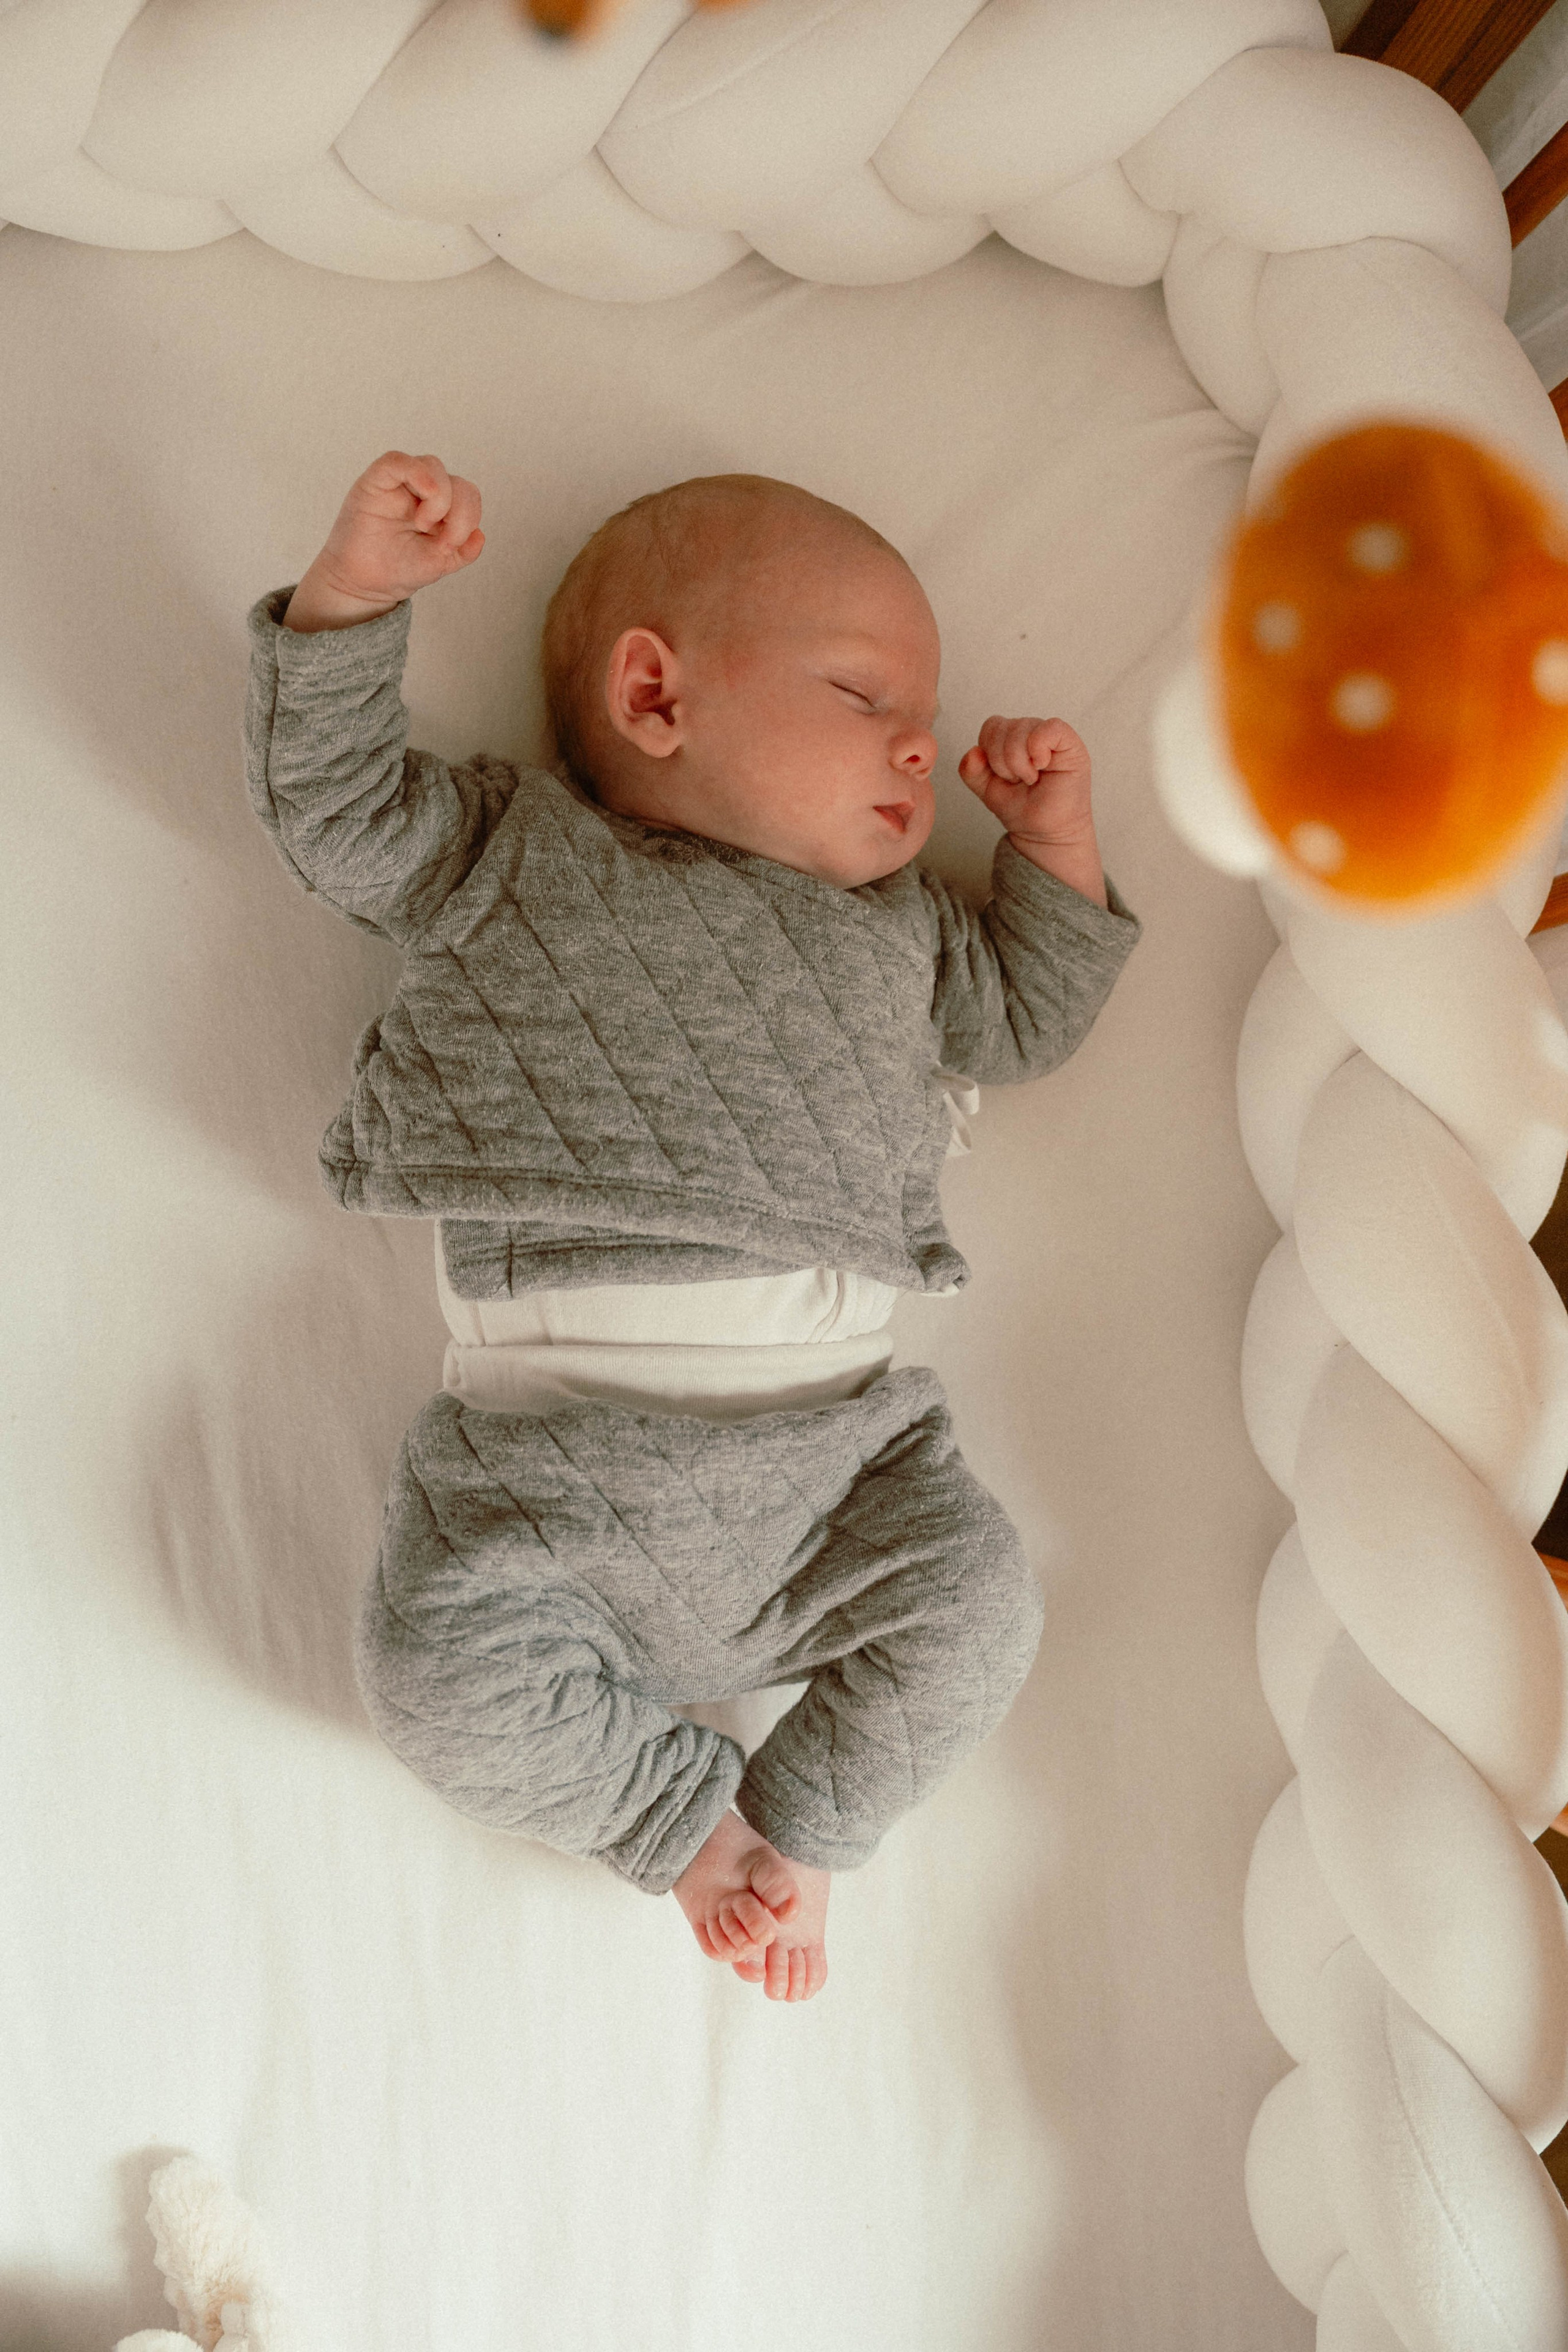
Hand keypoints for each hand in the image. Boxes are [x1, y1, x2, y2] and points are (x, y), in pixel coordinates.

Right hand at [283, 451, 484, 631]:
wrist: (364, 582)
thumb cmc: (399, 568)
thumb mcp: (440, 564)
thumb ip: (464, 551)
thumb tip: (480, 535)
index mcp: (442, 507)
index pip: (468, 495)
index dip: (468, 518)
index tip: (449, 547)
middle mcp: (423, 491)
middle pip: (457, 481)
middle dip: (460, 514)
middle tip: (441, 542)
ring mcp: (400, 483)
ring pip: (433, 465)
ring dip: (440, 498)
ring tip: (423, 525)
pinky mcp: (376, 481)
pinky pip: (398, 461)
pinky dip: (418, 473)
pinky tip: (425, 493)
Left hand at [958, 715, 1106, 906]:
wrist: (1045, 833)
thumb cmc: (1023, 809)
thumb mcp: (988, 790)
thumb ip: (972, 771)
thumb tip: (973, 752)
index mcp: (1012, 739)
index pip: (992, 726)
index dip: (990, 752)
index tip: (1004, 777)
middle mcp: (1031, 733)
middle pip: (1003, 727)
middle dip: (1002, 761)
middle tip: (1020, 781)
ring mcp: (1051, 737)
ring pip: (1022, 727)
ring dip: (1019, 762)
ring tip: (1031, 779)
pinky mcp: (1070, 744)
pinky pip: (1051, 728)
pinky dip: (1038, 749)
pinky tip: (1041, 766)